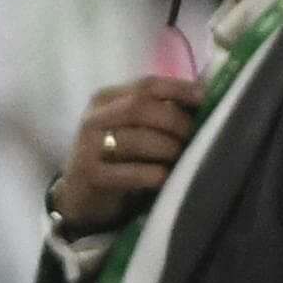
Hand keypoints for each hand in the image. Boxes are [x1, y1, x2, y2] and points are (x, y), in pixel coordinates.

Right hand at [56, 79, 202, 232]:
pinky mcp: (90, 175)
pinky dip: (154, 174)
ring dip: (167, 148)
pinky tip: (166, 178)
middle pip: (141, 107)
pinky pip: (130, 172)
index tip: (204, 98)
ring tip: (183, 158)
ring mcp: (88, 146)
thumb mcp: (130, 129)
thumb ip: (157, 111)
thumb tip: (201, 98)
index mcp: (106, 99)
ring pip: (136, 139)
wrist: (78, 197)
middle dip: (175, 121)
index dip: (178, 88)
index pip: (146, 85)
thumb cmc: (115, 160)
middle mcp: (94, 118)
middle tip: (194, 137)